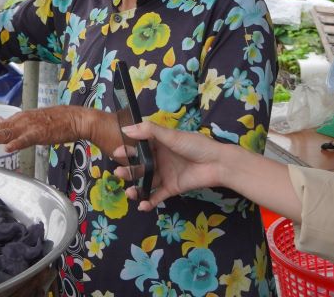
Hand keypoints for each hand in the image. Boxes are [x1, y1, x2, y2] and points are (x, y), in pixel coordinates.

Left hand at [0, 106, 87, 153]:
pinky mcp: (40, 133)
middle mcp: (18, 121)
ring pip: (5, 133)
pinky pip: (26, 139)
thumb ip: (14, 124)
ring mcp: (28, 127)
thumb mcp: (30, 121)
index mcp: (16, 121)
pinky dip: (16, 143)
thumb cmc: (55, 122)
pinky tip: (6, 148)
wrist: (75, 118)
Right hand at [114, 122, 228, 210]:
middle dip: (128, 170)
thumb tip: (126, 129)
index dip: (127, 150)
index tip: (116, 152)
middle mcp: (160, 159)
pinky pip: (157, 196)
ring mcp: (165, 175)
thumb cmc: (195, 145)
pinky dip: (148, 201)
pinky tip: (141, 205)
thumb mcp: (171, 135)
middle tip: (119, 172)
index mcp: (159, 144)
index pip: (139, 147)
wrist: (218, 164)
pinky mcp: (172, 188)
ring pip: (146, 182)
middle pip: (140, 166)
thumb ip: (149, 131)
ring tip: (129, 192)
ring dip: (135, 188)